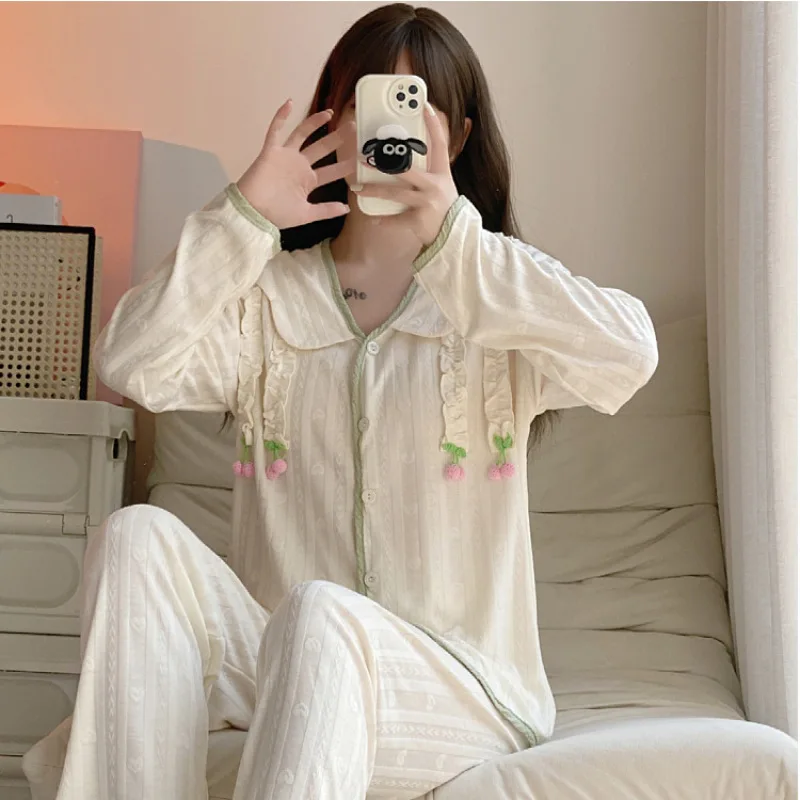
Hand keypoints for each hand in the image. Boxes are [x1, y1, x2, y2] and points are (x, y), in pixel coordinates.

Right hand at [237, 100, 355, 228]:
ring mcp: (286, 156)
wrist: (253, 212)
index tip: (359, 159)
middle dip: (337, 138)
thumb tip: (347, 209)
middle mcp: (299, 166)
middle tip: (352, 127)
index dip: (345, 165)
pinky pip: (275, 130)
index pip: (331, 171)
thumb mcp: (307, 214)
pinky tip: (289, 103)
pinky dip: (281, 116)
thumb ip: (326, 210)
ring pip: (303, 134)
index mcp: (308, 181)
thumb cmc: (277, 214)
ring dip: (315, 122)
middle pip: (322, 148)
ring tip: (330, 113)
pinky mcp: (271, 151)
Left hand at [354, 104, 458, 246]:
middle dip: (383, 164)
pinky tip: (373, 218)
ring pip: (395, 194)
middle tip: (364, 159)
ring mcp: (427, 203)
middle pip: (406, 170)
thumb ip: (428, 171)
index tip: (424, 106)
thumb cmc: (444, 207)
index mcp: (442, 173)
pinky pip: (397, 219)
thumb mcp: (442, 185)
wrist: (455, 234)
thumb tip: (409, 154)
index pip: (440, 143)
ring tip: (358, 188)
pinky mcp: (419, 220)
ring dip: (374, 191)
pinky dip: (385, 220)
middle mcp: (435, 185)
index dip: (434, 124)